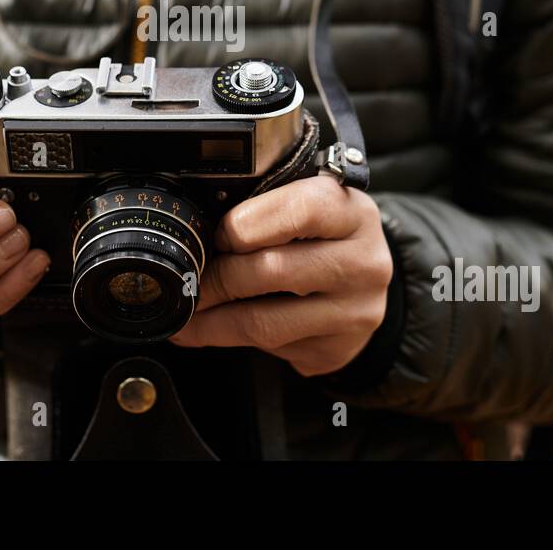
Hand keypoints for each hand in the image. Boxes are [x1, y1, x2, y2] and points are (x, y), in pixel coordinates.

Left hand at [169, 175, 393, 376]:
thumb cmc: (324, 235)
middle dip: (218, 278)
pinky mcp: (338, 348)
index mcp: (354, 213)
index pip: (300, 211)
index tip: (218, 236)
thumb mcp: (310, 205)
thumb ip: (269, 208)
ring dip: (214, 320)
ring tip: (188, 313)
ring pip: (267, 322)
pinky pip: (273, 348)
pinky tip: (214, 329)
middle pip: (274, 270)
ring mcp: (355, 311)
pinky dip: (233, 339)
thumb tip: (200, 231)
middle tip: (190, 281)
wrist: (362, 281)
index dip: (246, 223)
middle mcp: (364, 263)